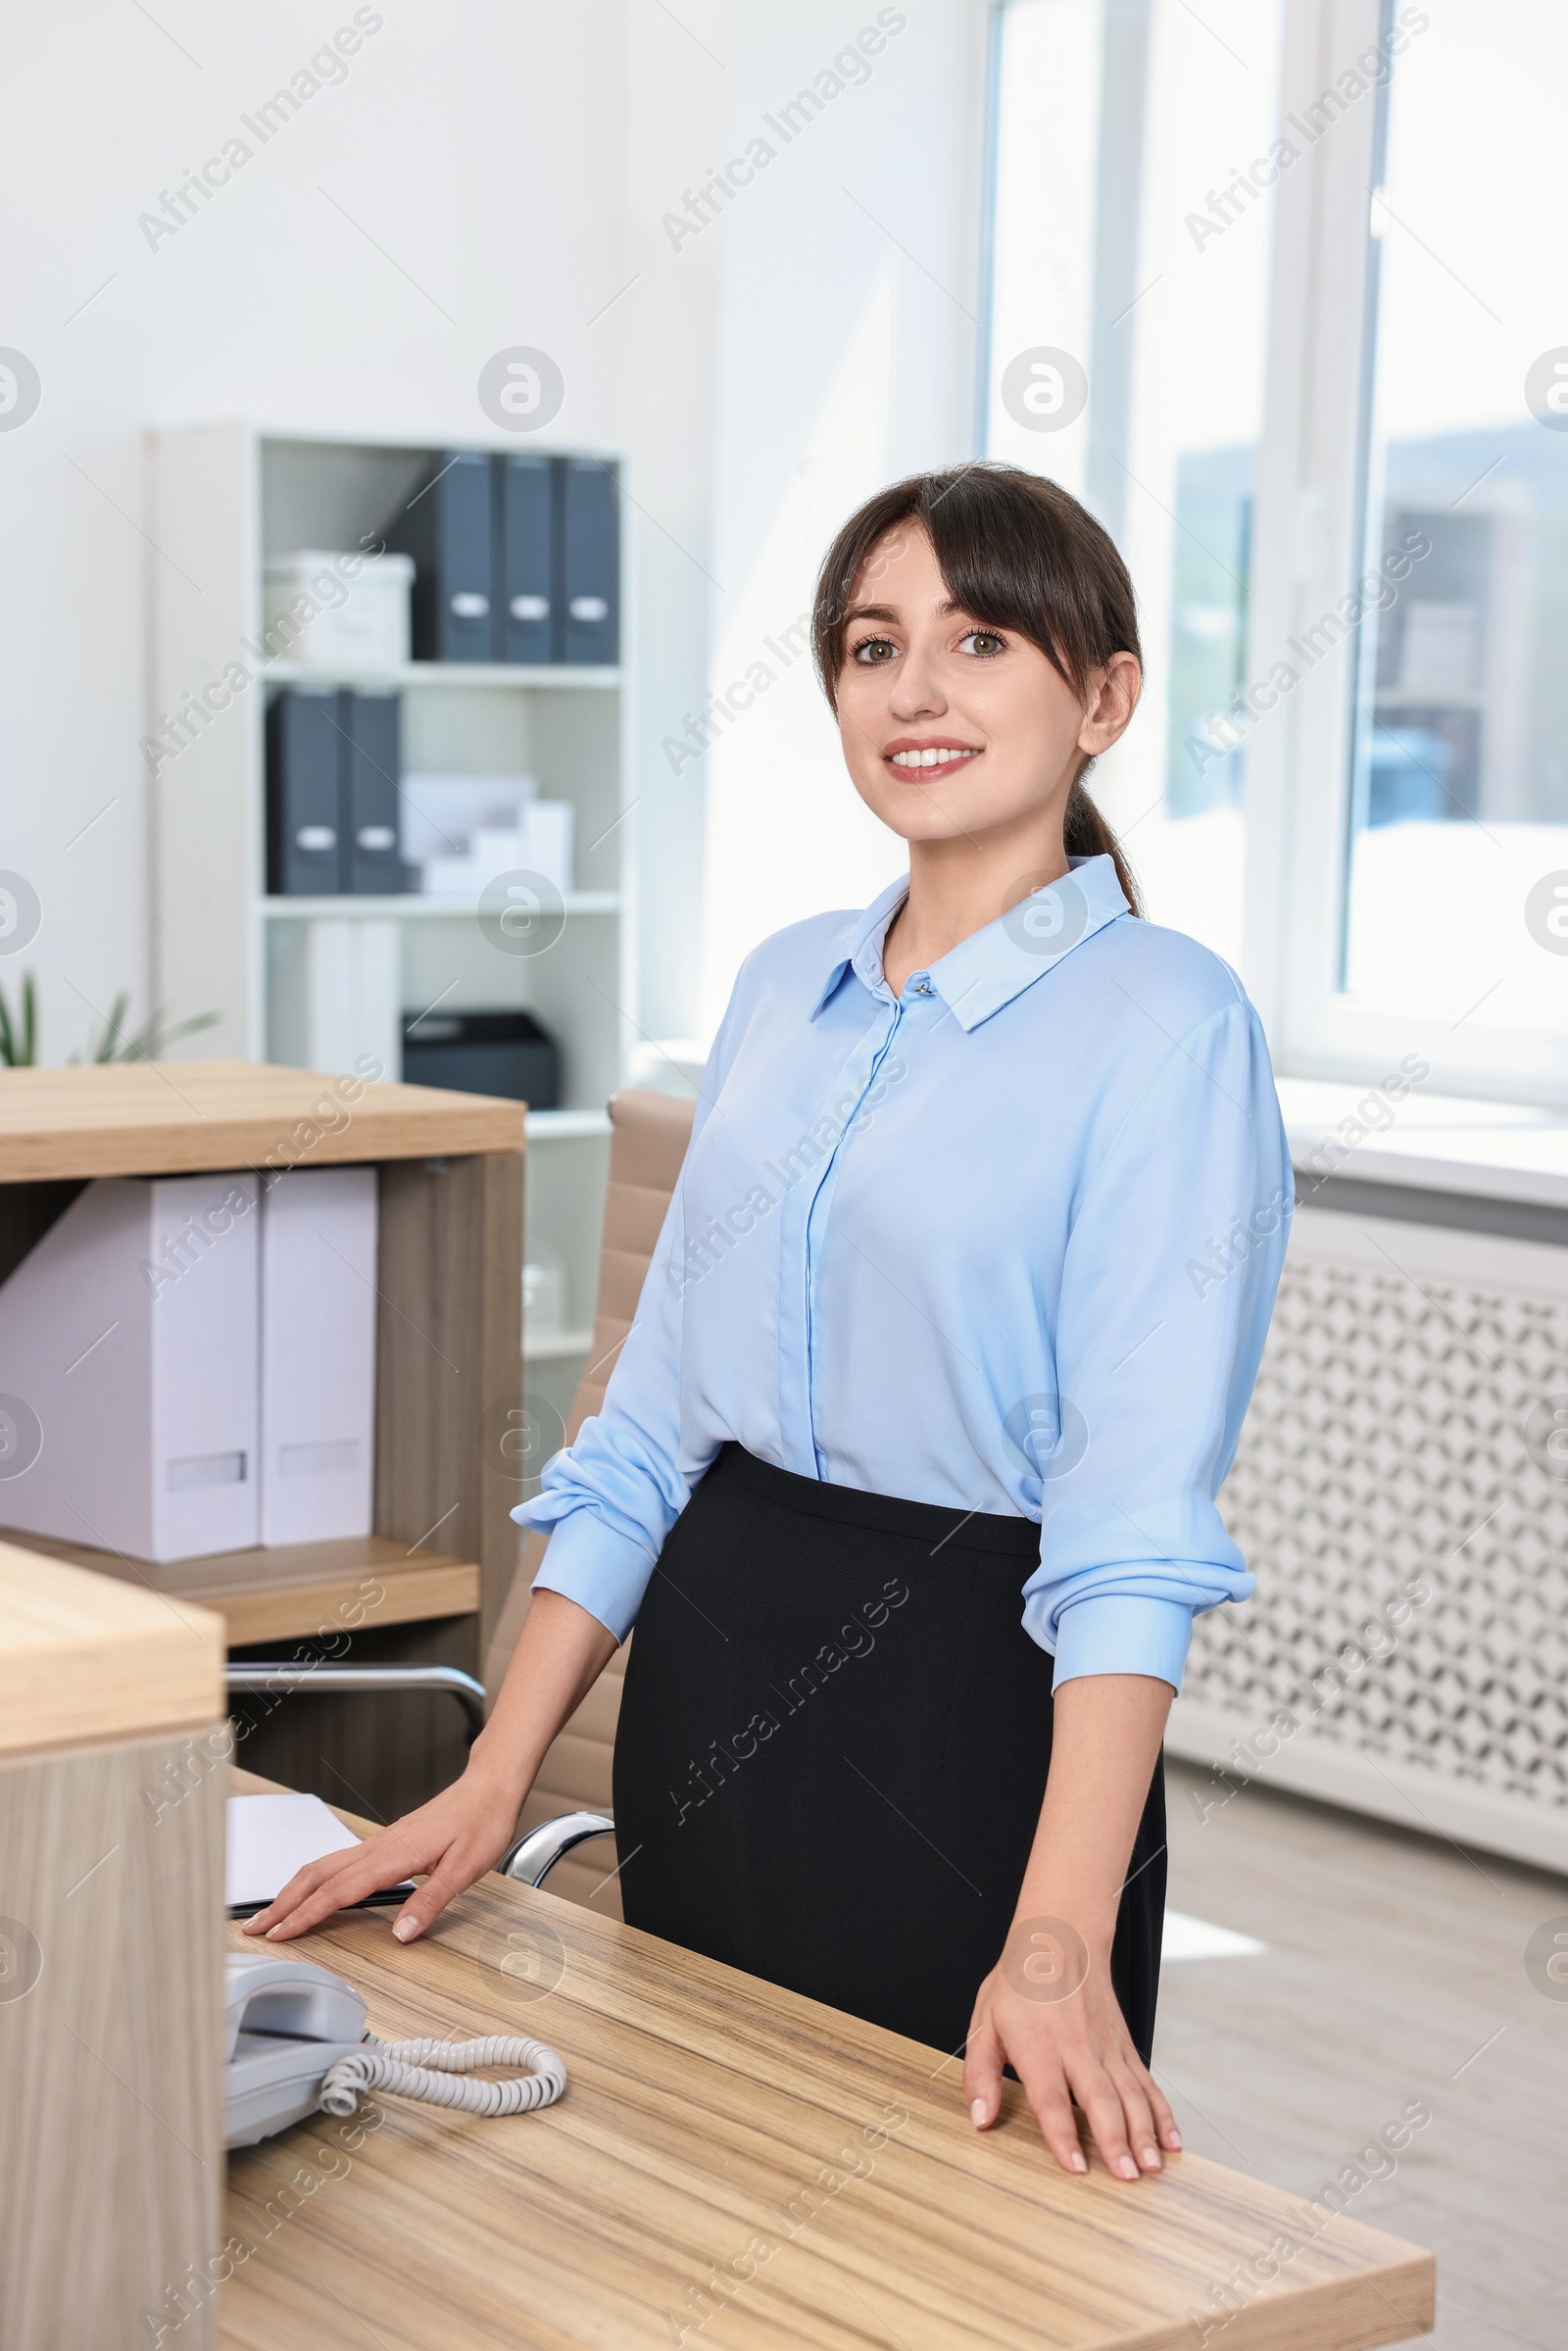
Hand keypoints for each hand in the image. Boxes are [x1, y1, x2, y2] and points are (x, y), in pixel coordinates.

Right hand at [241, 1767, 523, 1943]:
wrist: (488, 1788)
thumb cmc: (480, 1822)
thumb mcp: (465, 1868)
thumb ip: (431, 1901)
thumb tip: (401, 1934)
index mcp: (393, 1855)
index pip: (338, 1890)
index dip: (306, 1915)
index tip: (280, 1934)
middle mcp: (378, 1846)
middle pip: (317, 1876)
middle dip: (283, 1903)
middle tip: (256, 1928)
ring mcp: (378, 1842)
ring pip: (323, 1865)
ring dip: (294, 1890)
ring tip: (273, 1913)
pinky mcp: (384, 1842)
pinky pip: (337, 1861)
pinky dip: (314, 1879)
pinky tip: (312, 1891)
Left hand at [963, 1919, 1179, 2180]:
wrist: (1062, 1940)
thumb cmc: (1020, 1985)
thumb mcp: (984, 2021)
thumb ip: (980, 2073)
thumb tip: (980, 2119)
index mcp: (1039, 2045)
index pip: (1051, 2097)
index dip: (1064, 2135)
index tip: (1077, 2168)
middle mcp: (1078, 2047)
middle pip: (1101, 2099)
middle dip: (1116, 2141)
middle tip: (1128, 2177)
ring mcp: (1107, 2047)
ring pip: (1131, 2094)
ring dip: (1144, 2133)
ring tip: (1151, 2167)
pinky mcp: (1125, 2046)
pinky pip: (1147, 2083)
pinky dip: (1162, 2113)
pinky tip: (1172, 2141)